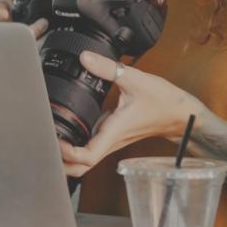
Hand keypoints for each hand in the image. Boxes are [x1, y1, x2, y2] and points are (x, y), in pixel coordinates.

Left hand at [58, 50, 203, 178]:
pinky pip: (91, 148)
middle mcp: (111, 141)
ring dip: (66, 156)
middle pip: (81, 168)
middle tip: (45, 142)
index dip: (67, 153)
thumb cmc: (164, 102)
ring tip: (51, 137)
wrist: (181, 114)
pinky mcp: (114, 136)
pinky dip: (77, 146)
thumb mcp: (136, 79)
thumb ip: (109, 68)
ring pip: (85, 161)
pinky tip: (68, 130)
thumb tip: (85, 58)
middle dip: (60, 162)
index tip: (55, 138)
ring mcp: (112, 141)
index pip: (87, 157)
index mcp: (114, 132)